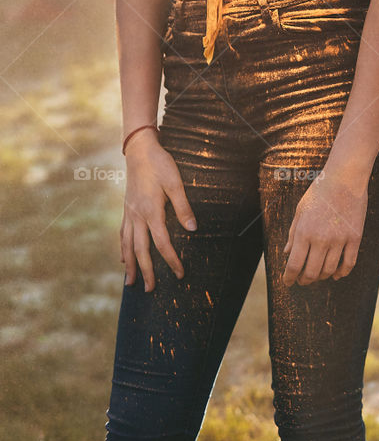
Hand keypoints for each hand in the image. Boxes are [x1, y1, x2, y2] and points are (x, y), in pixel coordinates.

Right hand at [120, 132, 196, 291]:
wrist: (139, 150)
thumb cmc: (160, 164)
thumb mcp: (176, 182)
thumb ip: (183, 206)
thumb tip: (193, 229)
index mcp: (151, 211)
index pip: (162, 243)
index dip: (171, 260)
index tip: (179, 274)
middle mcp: (137, 215)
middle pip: (140, 250)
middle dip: (146, 271)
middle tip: (150, 290)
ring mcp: (129, 212)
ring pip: (127, 245)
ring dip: (130, 265)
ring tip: (130, 283)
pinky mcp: (126, 208)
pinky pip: (123, 233)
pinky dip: (123, 248)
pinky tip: (123, 257)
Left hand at [283, 171, 367, 286]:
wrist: (345, 177)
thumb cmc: (319, 192)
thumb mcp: (300, 210)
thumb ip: (293, 233)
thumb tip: (287, 253)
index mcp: (304, 232)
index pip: (294, 265)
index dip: (289, 278)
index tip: (287, 283)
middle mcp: (321, 239)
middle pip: (311, 273)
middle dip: (304, 280)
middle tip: (302, 281)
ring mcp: (339, 239)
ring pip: (329, 270)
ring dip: (321, 276)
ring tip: (317, 275)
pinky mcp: (355, 237)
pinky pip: (348, 263)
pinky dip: (341, 273)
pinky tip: (336, 274)